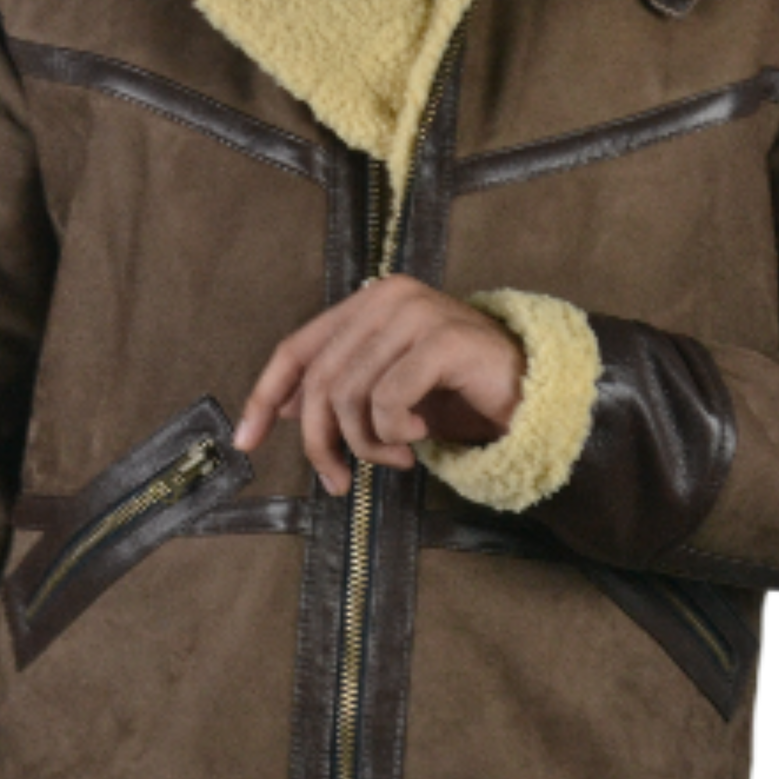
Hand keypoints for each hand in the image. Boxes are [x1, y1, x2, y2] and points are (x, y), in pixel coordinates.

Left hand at [233, 275, 526, 494]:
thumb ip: (341, 388)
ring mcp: (417, 314)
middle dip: (323, 442)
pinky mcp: (443, 340)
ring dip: (368, 444)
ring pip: (351, 394)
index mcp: (368, 303)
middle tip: (339, 479)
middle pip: (320, 380)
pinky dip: (396, 433)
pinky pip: (389, 400)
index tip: (246, 441)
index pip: (296, 349)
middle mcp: (388, 298)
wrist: (532, 394)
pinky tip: (422, 438)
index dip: (265, 396)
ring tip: (397, 457)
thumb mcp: (388, 393)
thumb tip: (288, 405)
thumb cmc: (460, 394)